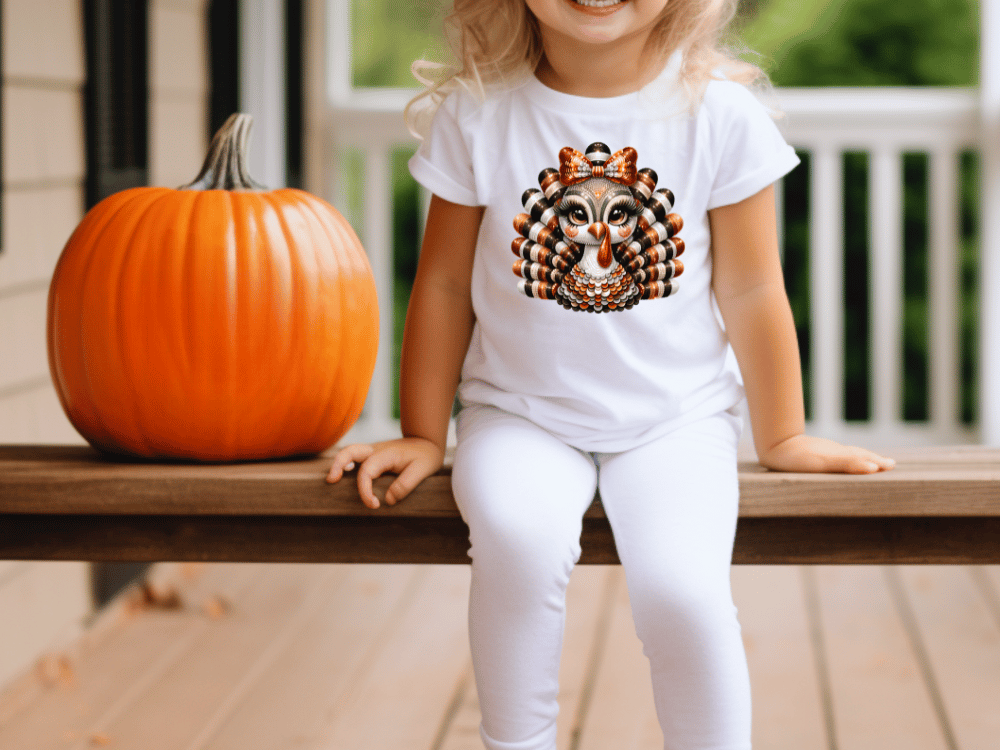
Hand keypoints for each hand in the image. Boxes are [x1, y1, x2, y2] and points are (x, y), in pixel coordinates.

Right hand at [325, 437, 444, 508]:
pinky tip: (344, 474)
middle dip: (338, 465)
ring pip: (349, 451)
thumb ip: (405, 485)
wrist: (427, 442)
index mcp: (386, 454)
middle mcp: (376, 450)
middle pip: (350, 451)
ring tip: (331, 479)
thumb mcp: (422, 470)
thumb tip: (388, 500)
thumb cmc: (425, 456)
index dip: (365, 490)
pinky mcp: (372, 455)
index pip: (367, 472)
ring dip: (338, 463)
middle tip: (331, 481)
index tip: (374, 505)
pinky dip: (345, 463)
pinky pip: (354, 456)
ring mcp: (372, 451)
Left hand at [758, 434, 895, 473]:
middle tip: (890, 464)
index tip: (892, 466)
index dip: (877, 463)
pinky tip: (840, 461)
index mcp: (840, 455)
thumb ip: (848, 464)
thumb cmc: (797, 459)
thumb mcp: (824, 463)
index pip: (864, 458)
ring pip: (847, 454)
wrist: (772, 447)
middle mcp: (834, 453)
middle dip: (874, 460)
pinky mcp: (813, 454)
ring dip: (861, 458)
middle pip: (858, 454)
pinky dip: (845, 459)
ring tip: (871, 461)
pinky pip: (835, 456)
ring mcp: (824, 452)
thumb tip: (875, 468)